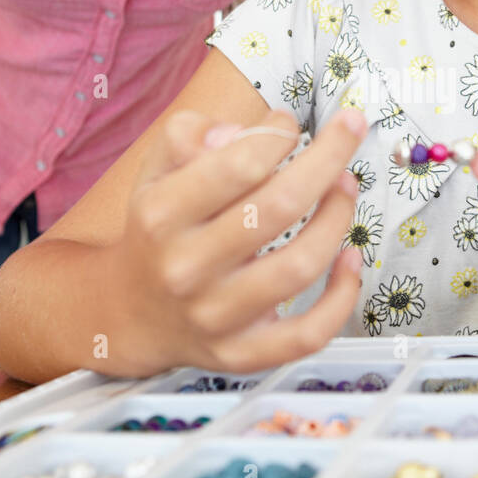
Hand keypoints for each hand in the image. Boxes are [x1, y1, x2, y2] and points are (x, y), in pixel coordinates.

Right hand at [112, 106, 366, 374]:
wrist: (128, 312)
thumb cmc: (158, 231)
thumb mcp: (154, 171)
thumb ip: (189, 135)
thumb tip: (246, 132)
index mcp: (161, 215)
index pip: (238, 165)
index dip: (279, 135)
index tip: (290, 123)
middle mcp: (186, 267)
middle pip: (278, 207)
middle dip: (327, 159)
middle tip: (349, 129)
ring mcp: (215, 316)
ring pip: (300, 265)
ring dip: (337, 218)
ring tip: (345, 186)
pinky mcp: (241, 353)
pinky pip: (308, 334)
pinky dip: (342, 297)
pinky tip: (349, 257)